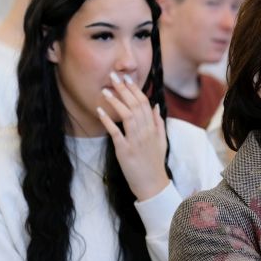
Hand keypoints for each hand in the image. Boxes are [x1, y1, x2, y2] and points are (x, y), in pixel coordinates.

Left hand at [96, 71, 169, 200]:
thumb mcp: (161, 140)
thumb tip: (156, 105)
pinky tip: (99, 111)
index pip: (145, 103)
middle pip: (135, 105)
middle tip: (113, 76)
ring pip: (127, 115)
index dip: (135, 89)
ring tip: (105, 90)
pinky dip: (108, 121)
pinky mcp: (125, 150)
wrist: (153, 185)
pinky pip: (115, 132)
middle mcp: (145, 132)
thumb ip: (158, 122)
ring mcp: (135, 141)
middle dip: (124, 89)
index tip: (127, 78)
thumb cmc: (155, 163)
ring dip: (115, 101)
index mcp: (153, 128)